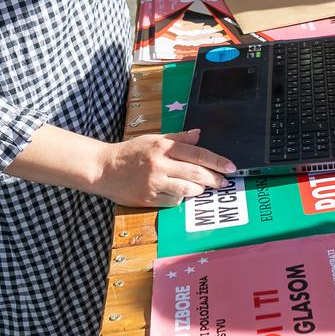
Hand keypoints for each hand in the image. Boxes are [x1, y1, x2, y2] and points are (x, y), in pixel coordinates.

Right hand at [95, 129, 236, 208]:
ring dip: (199, 190)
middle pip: (196, 173)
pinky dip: (181, 198)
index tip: (231, 167)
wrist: (103, 169)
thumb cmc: (130, 153)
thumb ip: (178, 138)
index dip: (216, 161)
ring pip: (187, 190)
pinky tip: (182, 193)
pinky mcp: (148, 199)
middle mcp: (160, 165)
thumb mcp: (153, 140)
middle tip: (225, 182)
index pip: (197, 154)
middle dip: (215, 179)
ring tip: (203, 188)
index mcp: (163, 148)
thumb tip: (199, 134)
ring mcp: (154, 183)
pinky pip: (173, 201)